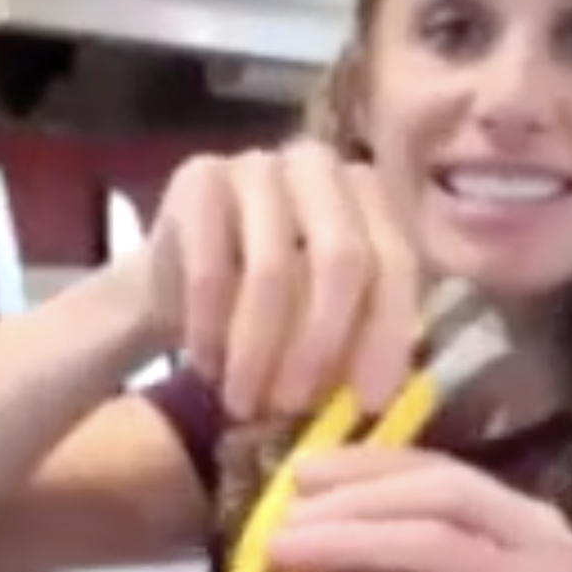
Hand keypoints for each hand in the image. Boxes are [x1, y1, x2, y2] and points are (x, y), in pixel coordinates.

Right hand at [139, 141, 422, 419]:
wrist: (175, 284)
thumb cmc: (266, 307)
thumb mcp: (328, 319)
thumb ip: (362, 338)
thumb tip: (377, 395)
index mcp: (371, 194)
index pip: (396, 261)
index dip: (386, 336)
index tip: (367, 402)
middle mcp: (320, 166)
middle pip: (342, 259)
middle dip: (320, 345)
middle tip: (293, 405)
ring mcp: (257, 165)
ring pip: (274, 271)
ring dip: (259, 351)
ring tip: (245, 401)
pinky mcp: (197, 179)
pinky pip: (211, 272)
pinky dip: (211, 332)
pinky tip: (209, 366)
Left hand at [263, 447, 571, 571]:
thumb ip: (395, 544)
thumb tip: (309, 502)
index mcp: (532, 519)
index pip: (444, 469)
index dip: (370, 465)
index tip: (300, 471)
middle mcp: (550, 544)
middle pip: (444, 492)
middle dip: (356, 498)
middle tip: (283, 516)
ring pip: (433, 542)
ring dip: (346, 540)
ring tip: (281, 548)